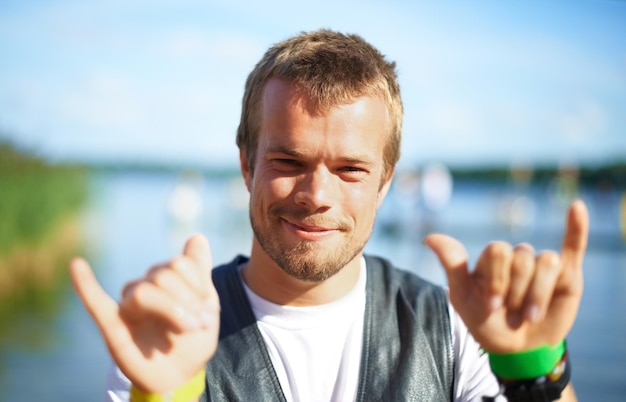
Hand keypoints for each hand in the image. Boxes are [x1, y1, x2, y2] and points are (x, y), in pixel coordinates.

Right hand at [70, 234, 219, 392]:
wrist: (181, 373)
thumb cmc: (192, 337)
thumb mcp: (206, 304)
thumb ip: (199, 270)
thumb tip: (197, 236)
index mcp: (166, 278)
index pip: (180, 263)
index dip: (199, 284)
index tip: (210, 309)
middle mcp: (145, 287)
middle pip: (164, 275)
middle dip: (188, 301)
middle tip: (200, 324)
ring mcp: (129, 306)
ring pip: (145, 292)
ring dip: (172, 311)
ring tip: (186, 329)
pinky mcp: (113, 326)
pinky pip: (96, 303)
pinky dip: (85, 285)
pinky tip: (77, 265)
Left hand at [424, 200, 587, 352]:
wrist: (516, 349)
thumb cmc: (486, 323)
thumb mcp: (463, 298)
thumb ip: (452, 265)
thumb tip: (429, 236)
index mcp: (492, 259)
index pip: (497, 251)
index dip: (496, 280)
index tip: (490, 306)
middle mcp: (517, 258)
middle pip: (523, 257)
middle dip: (517, 291)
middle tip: (512, 314)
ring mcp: (541, 265)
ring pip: (548, 262)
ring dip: (538, 294)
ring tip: (530, 316)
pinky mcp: (567, 275)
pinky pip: (574, 246)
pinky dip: (578, 226)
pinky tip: (577, 207)